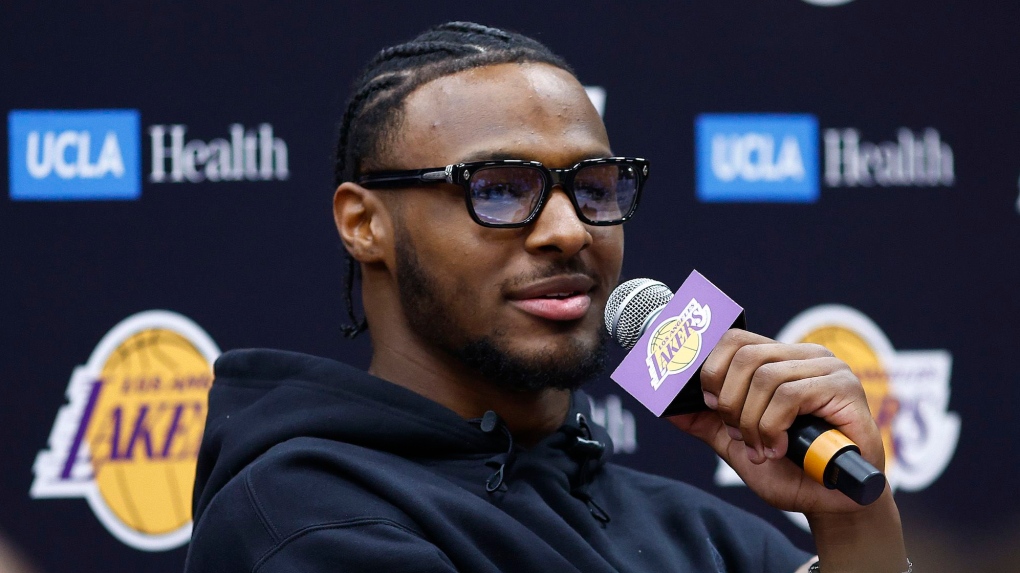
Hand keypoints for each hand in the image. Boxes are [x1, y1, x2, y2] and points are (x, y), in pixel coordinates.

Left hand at [668, 328, 884, 514]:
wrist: (830, 503)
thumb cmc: (789, 469)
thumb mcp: (737, 442)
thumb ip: (706, 420)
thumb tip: (668, 405)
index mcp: (781, 359)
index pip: (735, 339)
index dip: (712, 369)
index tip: (710, 405)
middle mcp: (805, 356)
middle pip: (745, 356)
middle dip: (730, 402)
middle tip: (739, 434)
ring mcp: (828, 369)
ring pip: (766, 377)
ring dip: (752, 421)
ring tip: (761, 447)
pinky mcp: (844, 388)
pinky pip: (789, 395)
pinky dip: (772, 426)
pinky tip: (779, 448)